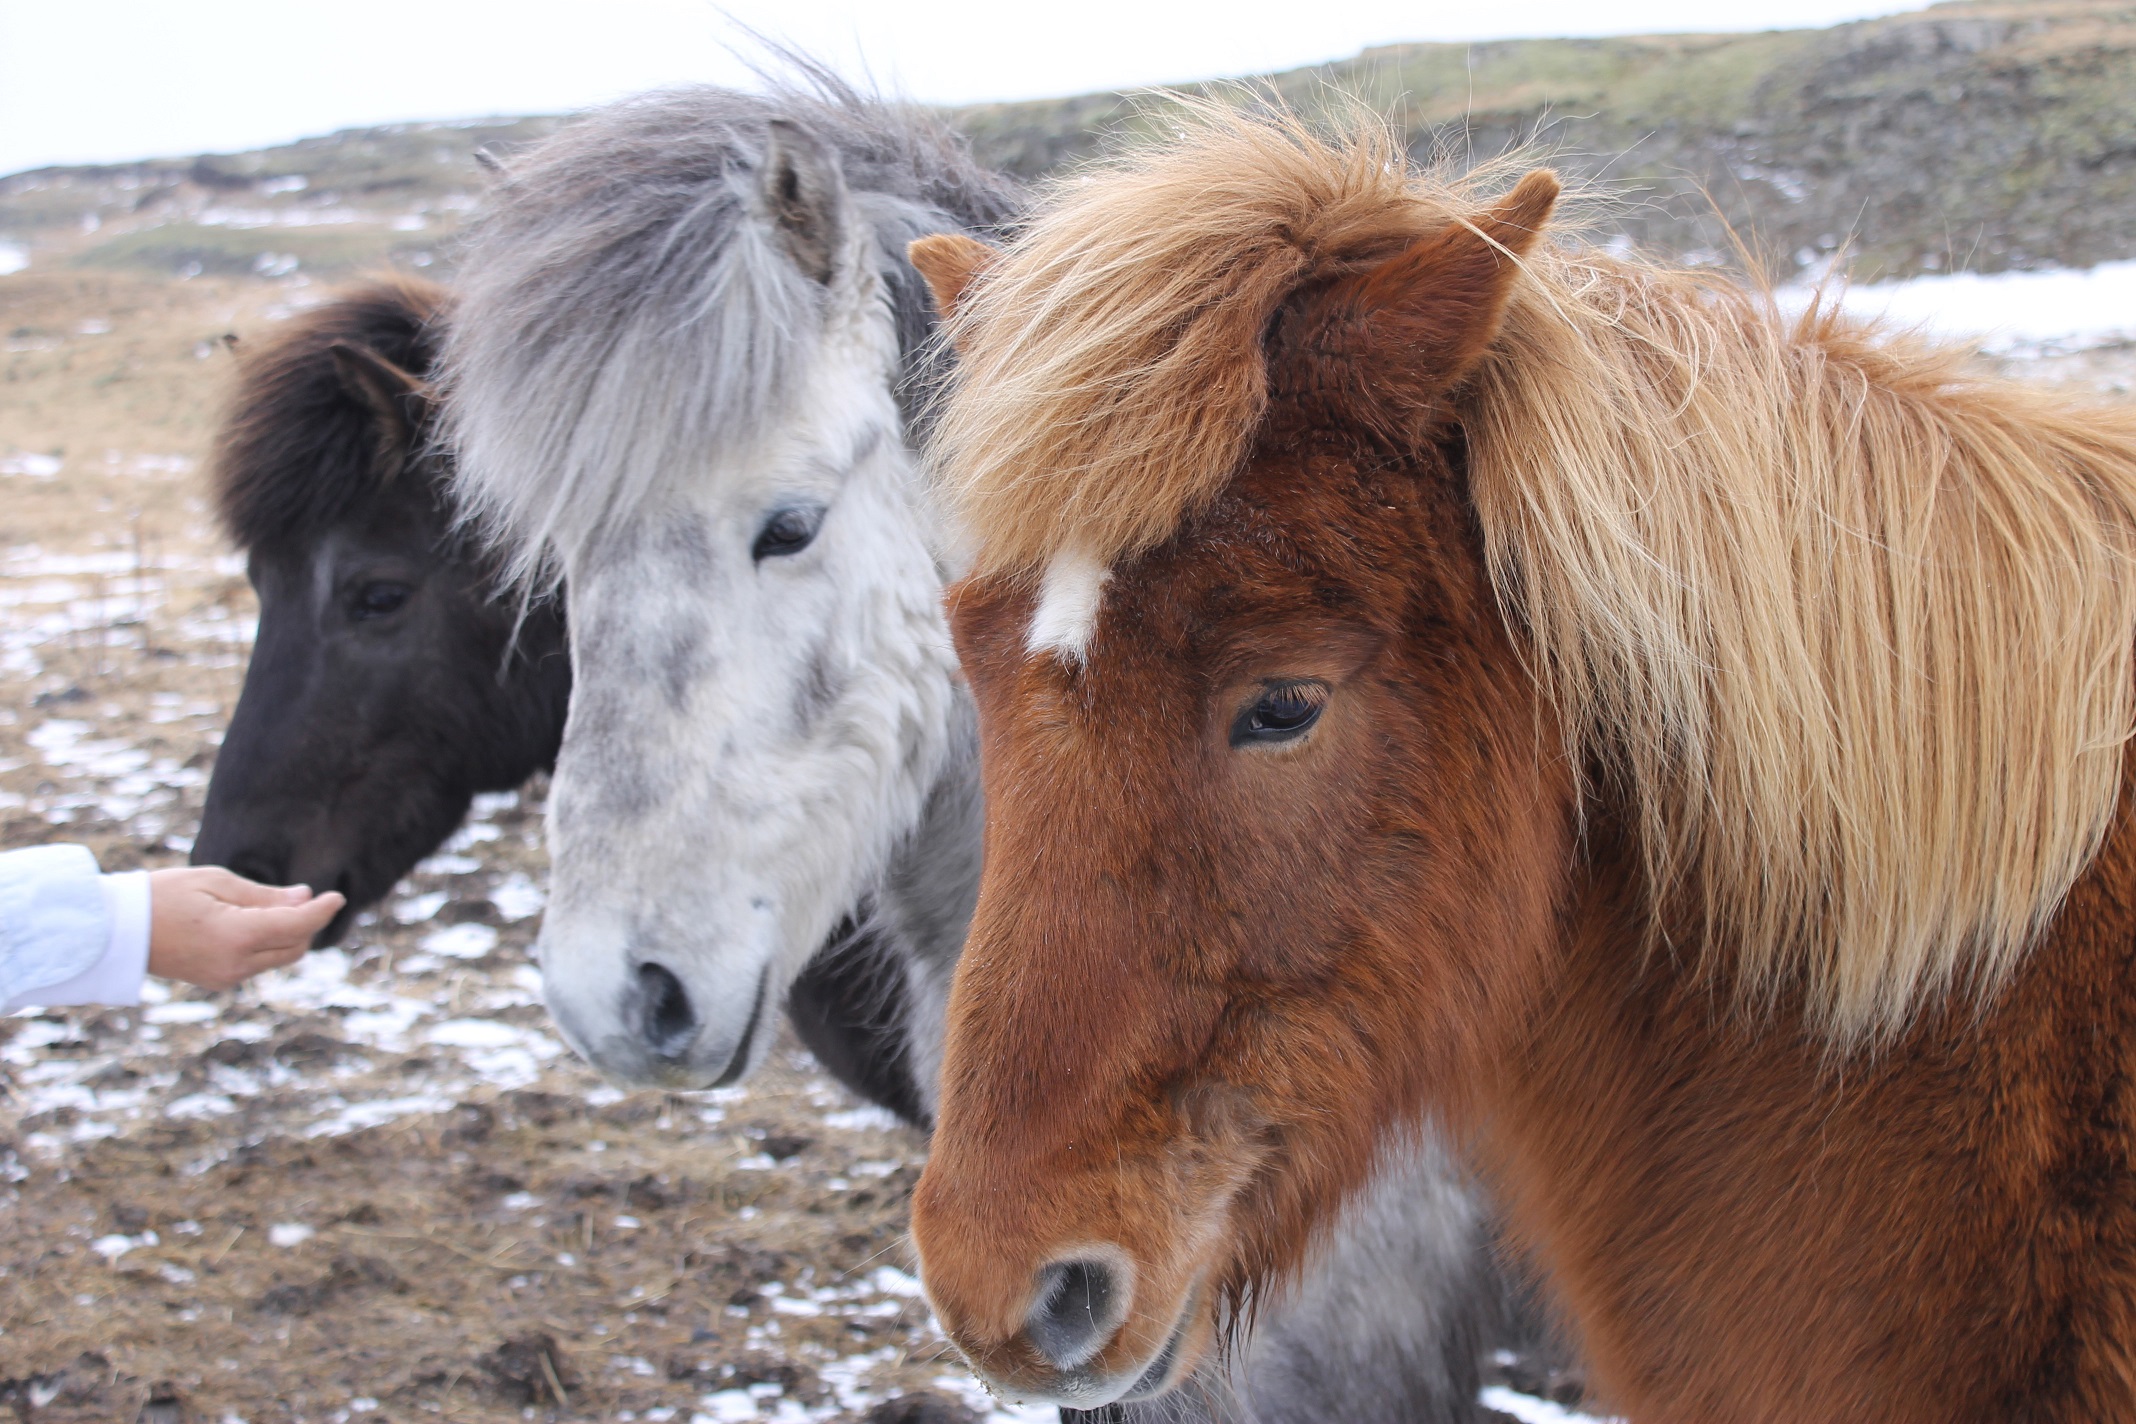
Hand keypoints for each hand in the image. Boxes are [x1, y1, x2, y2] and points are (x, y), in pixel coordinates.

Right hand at [145, 867, 345, 991]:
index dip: (322, 911)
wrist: (115, 931)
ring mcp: (226, 977)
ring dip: (290, 935)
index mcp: (235, 936)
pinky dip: (269, 945)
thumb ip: (264, 895)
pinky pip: (259, 964)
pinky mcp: (218, 981)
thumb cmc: (163, 895)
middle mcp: (235, 964)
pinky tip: (256, 924)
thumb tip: (305, 898)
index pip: (297, 925)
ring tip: (280, 906)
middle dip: (308, 923)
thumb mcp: (216, 882)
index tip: (338, 896)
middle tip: (308, 897)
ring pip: (280, 958)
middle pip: (295, 946)